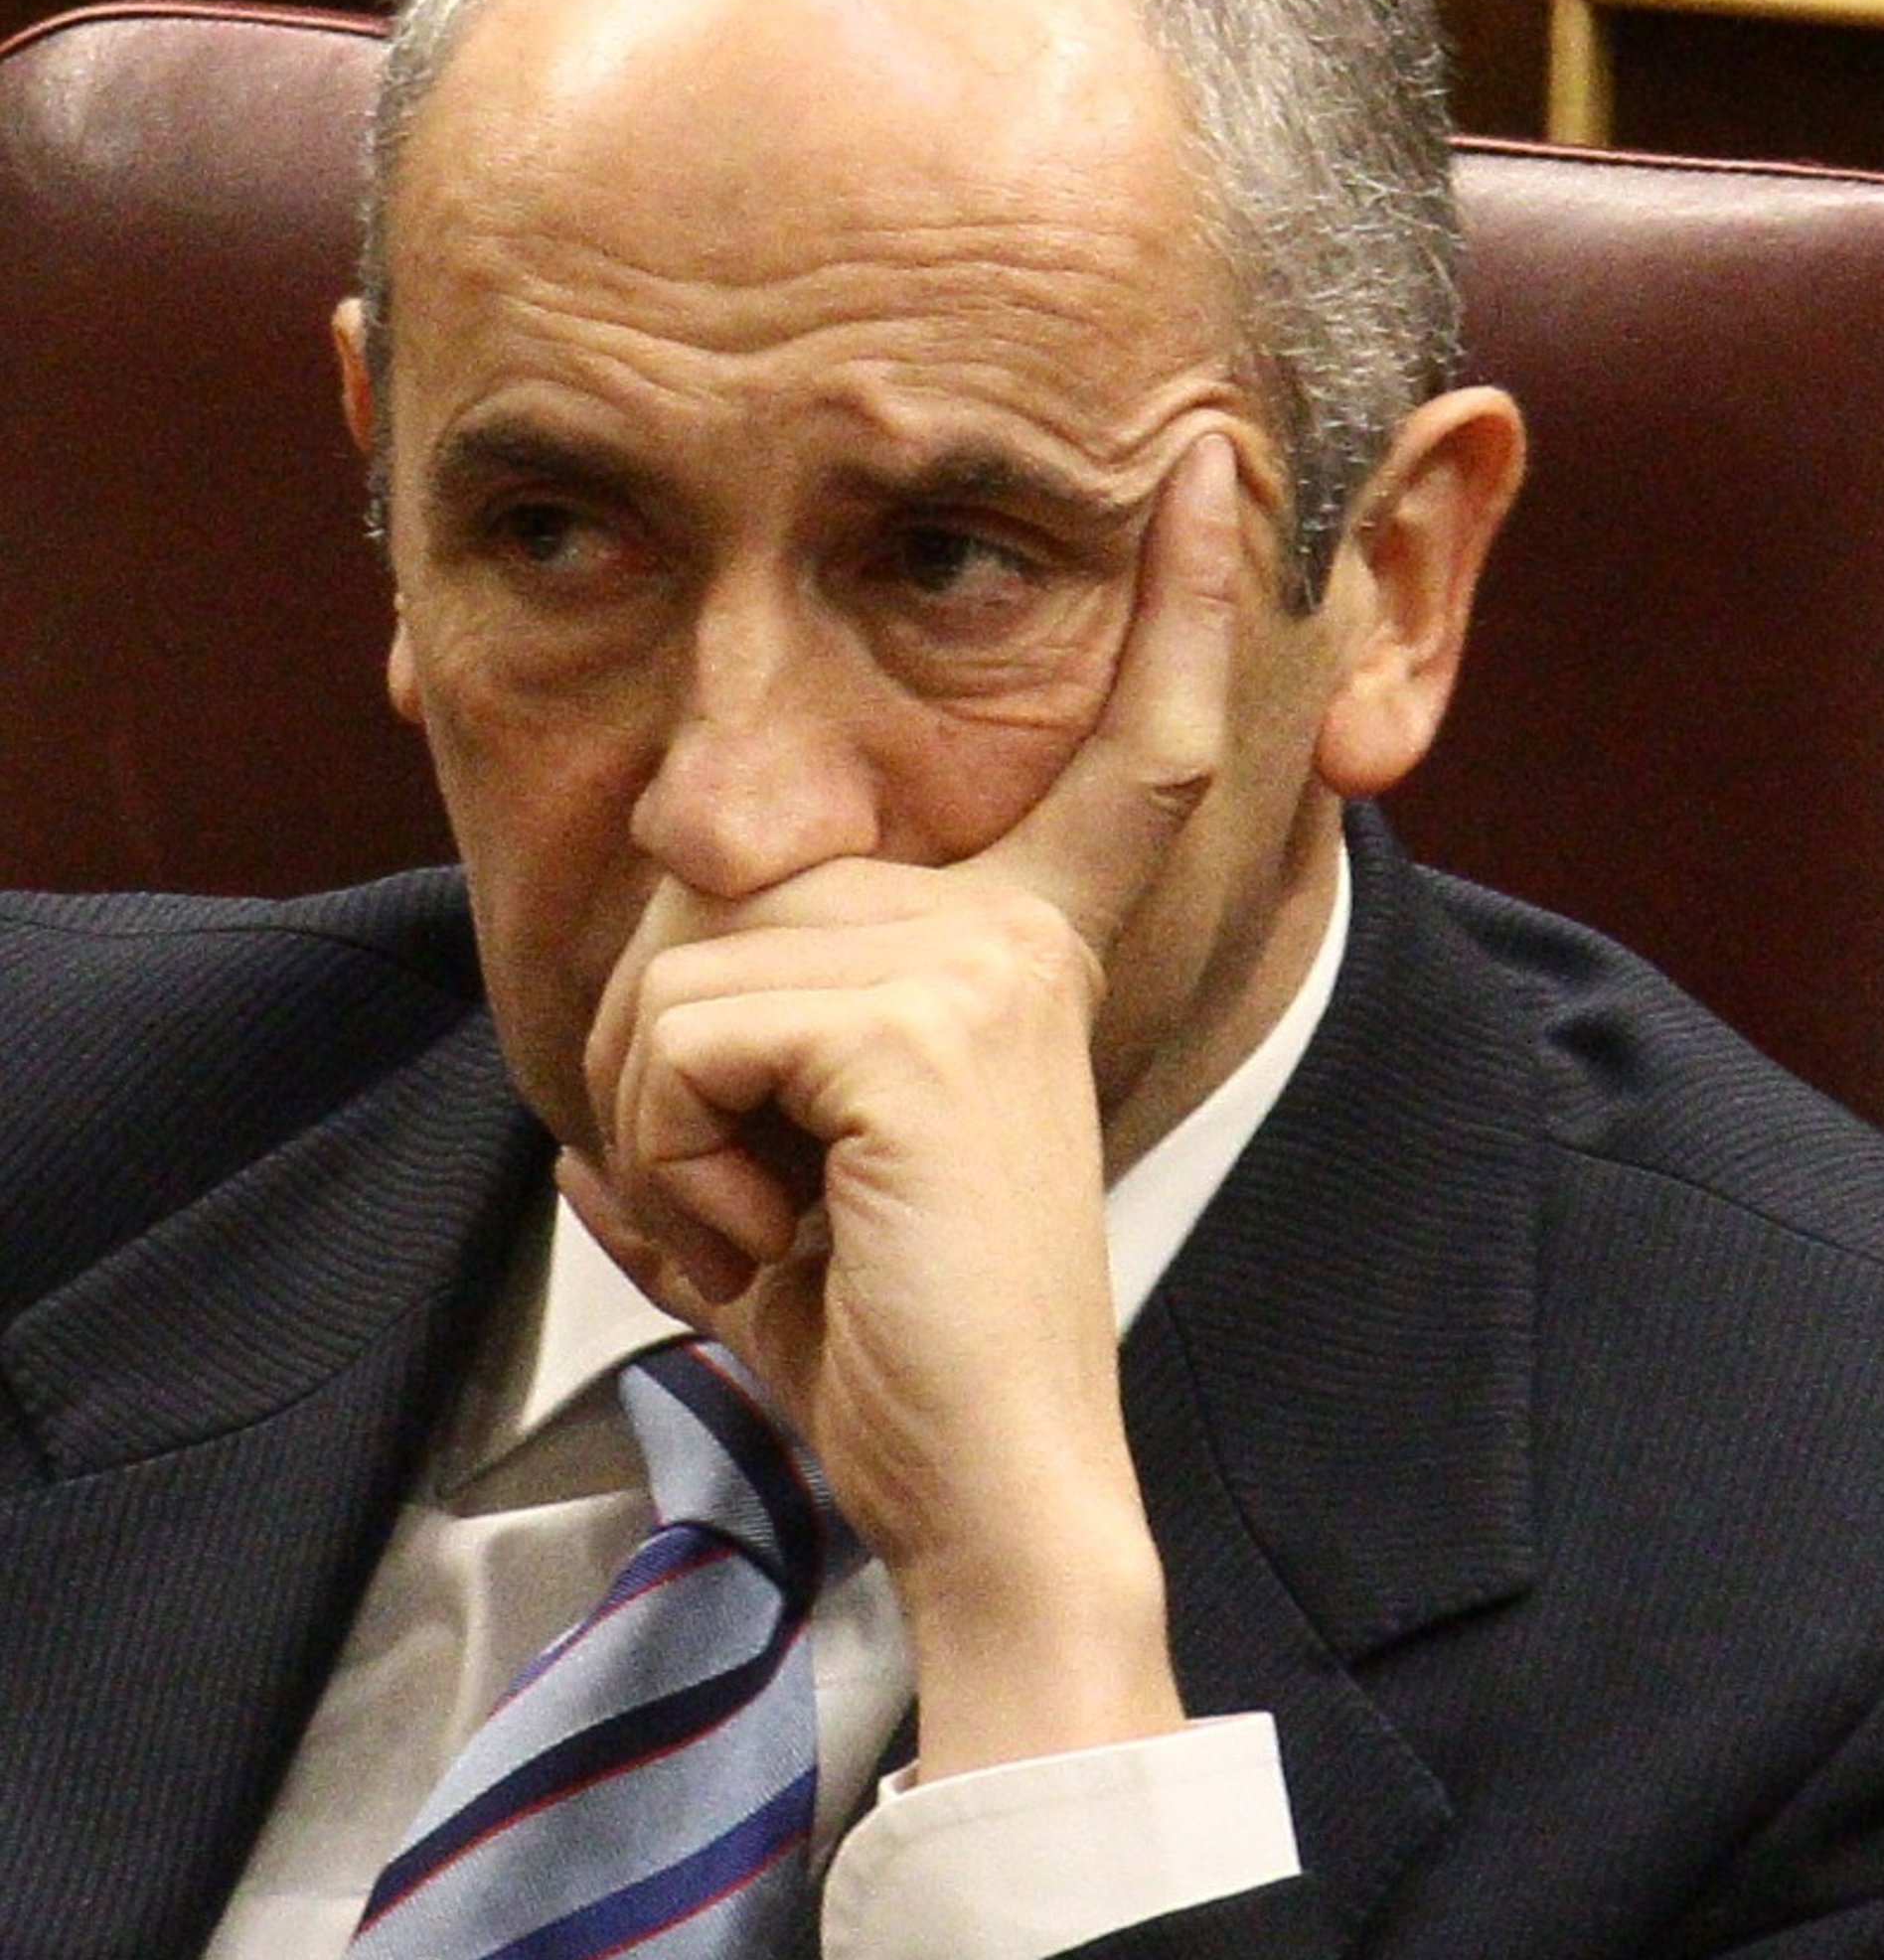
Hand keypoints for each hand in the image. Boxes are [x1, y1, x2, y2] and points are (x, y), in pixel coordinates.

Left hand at [560, 430, 1241, 1770]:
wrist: (981, 1493)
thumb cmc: (889, 1347)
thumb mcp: (796, 1178)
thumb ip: (732, 1080)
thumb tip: (605, 1081)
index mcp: (1020, 944)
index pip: (1112, 761)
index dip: (1170, 609)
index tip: (1202, 465)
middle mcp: (1014, 926)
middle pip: (719, 906)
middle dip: (664, 1074)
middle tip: (778, 1206)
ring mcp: (980, 963)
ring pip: (676, 975)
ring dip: (668, 1135)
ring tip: (792, 1227)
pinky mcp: (926, 1023)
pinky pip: (683, 1046)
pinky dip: (679, 1166)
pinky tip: (789, 1235)